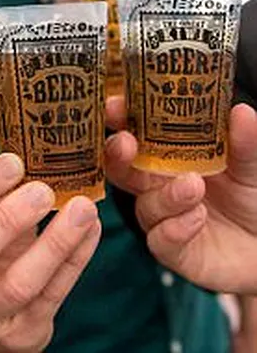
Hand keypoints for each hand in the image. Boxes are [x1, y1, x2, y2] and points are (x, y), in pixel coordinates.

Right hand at [0, 154, 100, 351]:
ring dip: (54, 243)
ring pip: (18, 284)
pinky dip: (75, 259)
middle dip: (7, 220)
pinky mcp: (21, 335)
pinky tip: (90, 229)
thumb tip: (26, 149)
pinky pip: (52, 296)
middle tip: (42, 190)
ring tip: (81, 208)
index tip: (13, 162)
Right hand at [105, 96, 256, 294]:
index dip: (120, 120)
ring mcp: (163, 218)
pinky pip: (161, 241)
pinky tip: (197, 217)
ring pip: (145, 206)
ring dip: (165, 195)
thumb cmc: (252, 197)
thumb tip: (241, 112)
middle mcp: (157, 186)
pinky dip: (175, 228)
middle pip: (122, 170)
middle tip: (126, 143)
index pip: (134, 135)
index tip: (114, 106)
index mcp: (167, 157)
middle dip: (117, 155)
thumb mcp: (251, 163)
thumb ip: (244, 142)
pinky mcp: (173, 251)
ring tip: (193, 185)